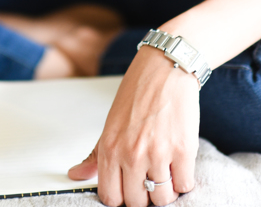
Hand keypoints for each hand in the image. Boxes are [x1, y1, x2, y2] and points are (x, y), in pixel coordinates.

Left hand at [68, 47, 199, 205]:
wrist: (165, 67)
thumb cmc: (138, 92)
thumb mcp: (110, 123)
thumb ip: (96, 154)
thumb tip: (76, 175)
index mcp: (110, 149)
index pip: (111, 198)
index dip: (121, 197)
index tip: (128, 189)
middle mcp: (132, 154)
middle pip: (137, 202)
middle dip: (143, 195)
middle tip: (148, 178)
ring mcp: (158, 154)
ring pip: (162, 199)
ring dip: (165, 191)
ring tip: (165, 172)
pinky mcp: (183, 150)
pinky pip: (184, 185)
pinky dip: (183, 180)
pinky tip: (178, 165)